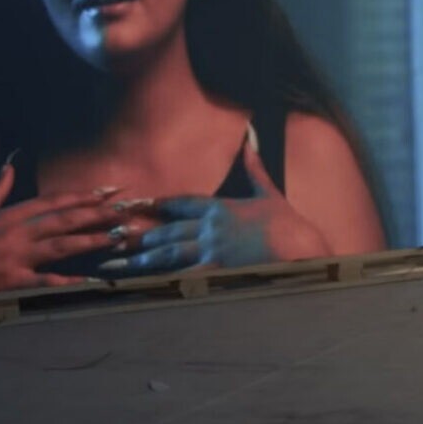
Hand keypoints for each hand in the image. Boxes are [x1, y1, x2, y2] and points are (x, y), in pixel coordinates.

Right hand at [0, 163, 127, 302]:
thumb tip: (11, 168)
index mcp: (5, 216)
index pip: (51, 201)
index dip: (81, 195)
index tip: (107, 190)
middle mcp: (13, 234)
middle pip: (62, 219)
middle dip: (96, 212)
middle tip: (125, 207)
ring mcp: (13, 258)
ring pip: (60, 245)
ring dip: (92, 240)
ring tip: (118, 236)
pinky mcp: (10, 282)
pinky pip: (44, 280)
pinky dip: (67, 280)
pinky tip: (91, 279)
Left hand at [100, 135, 326, 275]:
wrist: (300, 246)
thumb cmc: (287, 222)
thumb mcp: (269, 192)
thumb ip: (255, 168)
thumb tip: (250, 140)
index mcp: (220, 207)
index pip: (183, 202)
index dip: (160, 203)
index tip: (141, 204)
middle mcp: (209, 227)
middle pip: (169, 230)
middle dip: (145, 234)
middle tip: (122, 237)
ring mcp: (210, 250)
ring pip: (170, 253)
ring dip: (146, 258)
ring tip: (126, 261)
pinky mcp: (215, 270)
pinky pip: (182, 276)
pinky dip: (162, 280)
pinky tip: (147, 283)